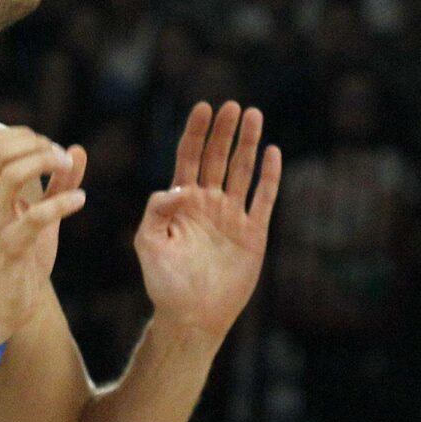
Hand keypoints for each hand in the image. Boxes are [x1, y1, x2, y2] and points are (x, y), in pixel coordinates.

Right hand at [0, 125, 87, 340]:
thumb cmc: (19, 258)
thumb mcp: (40, 215)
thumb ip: (58, 184)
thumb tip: (77, 150)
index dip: (26, 135)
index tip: (52, 149)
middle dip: (37, 144)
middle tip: (62, 159)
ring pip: (10, 175)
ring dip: (44, 163)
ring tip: (68, 169)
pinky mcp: (12, 248)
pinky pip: (34, 217)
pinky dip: (61, 203)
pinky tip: (80, 201)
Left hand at [136, 102, 281, 337]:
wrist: (192, 316)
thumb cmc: (164, 282)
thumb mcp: (147, 244)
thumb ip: (156, 211)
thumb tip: (177, 187)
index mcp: (182, 202)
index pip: (189, 157)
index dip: (196, 132)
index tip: (203, 107)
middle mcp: (208, 203)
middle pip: (218, 158)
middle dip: (224, 131)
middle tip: (232, 106)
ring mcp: (232, 216)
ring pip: (243, 172)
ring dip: (249, 144)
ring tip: (255, 115)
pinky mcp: (253, 233)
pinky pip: (263, 199)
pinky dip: (270, 176)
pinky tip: (273, 153)